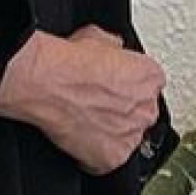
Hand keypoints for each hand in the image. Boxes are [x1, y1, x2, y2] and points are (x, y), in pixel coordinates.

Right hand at [0, 25, 165, 175]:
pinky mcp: (112, 158)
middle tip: (97, 99)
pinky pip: (108, 158)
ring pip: (127, 135)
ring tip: (84, 116)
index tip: (113, 81)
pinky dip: (95, 150)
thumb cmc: (68, 61)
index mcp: (149, 77)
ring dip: (111, 129)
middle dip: (123, 107)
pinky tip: (79, 134)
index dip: (128, 80)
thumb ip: (114, 47)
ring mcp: (130, 136)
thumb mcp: (96, 36)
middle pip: (142, 110)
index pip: (149, 81)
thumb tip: (110, 49)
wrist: (46, 82)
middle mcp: (146, 109)